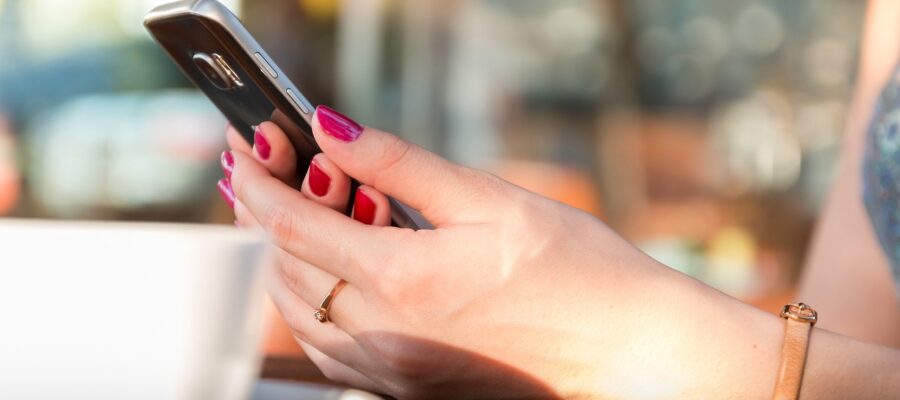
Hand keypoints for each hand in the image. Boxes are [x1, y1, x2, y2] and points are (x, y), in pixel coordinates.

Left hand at [221, 107, 785, 398]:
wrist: (626, 351)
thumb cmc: (577, 273)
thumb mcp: (488, 199)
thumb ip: (399, 164)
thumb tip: (330, 128)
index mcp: (403, 280)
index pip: (293, 224)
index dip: (258, 182)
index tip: (241, 149)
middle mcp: (386, 336)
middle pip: (284, 270)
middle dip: (258, 217)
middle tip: (255, 174)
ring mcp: (394, 371)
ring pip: (297, 315)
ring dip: (278, 262)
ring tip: (282, 216)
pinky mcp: (408, 389)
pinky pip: (329, 349)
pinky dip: (309, 305)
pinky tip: (323, 276)